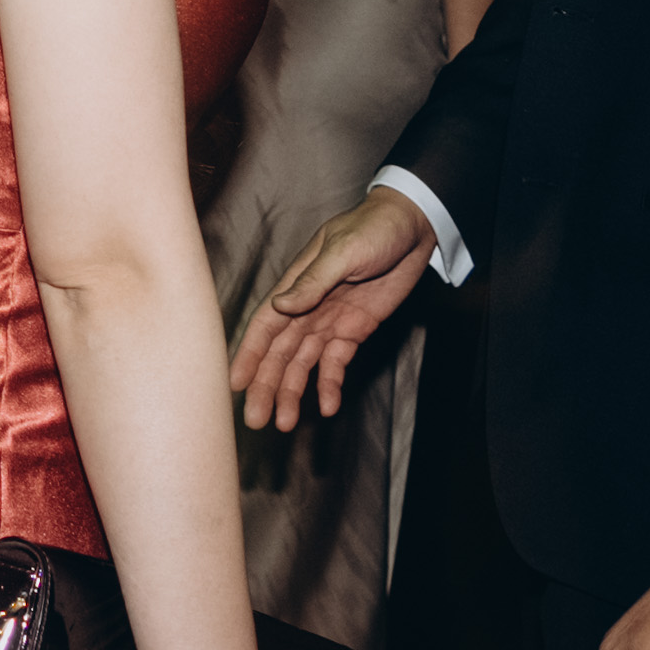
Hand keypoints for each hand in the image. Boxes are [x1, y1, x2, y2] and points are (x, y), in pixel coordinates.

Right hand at [232, 187, 433, 429]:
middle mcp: (308, 307)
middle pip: (280, 353)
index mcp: (297, 285)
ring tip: (286, 423)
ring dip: (293, 391)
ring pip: (304, 364)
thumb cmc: (374, 228)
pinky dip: (330, 384)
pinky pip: (336, 362)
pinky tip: (327, 405)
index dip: (249, 355)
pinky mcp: (354, 330)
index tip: (236, 384)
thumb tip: (280, 307)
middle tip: (257, 419)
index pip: (266, 326)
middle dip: (267, 385)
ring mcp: (330, 321)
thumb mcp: (343, 251)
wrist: (413, 226)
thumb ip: (313, 282)